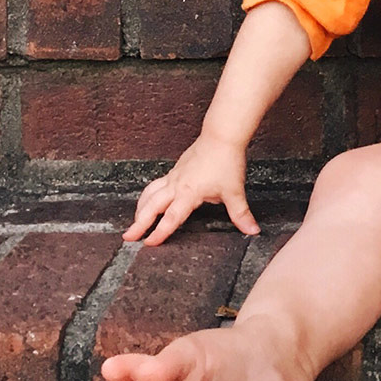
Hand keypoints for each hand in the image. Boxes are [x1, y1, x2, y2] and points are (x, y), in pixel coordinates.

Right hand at [123, 135, 259, 244]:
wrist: (221, 136)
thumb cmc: (226, 160)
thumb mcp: (234, 191)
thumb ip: (241, 214)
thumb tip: (252, 230)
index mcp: (188, 193)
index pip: (171, 218)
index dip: (160, 232)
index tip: (148, 244)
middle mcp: (177, 185)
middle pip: (152, 207)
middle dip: (139, 223)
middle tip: (128, 237)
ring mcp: (174, 177)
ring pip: (150, 194)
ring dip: (140, 208)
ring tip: (134, 221)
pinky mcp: (176, 170)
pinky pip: (156, 185)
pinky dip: (148, 195)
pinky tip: (149, 200)